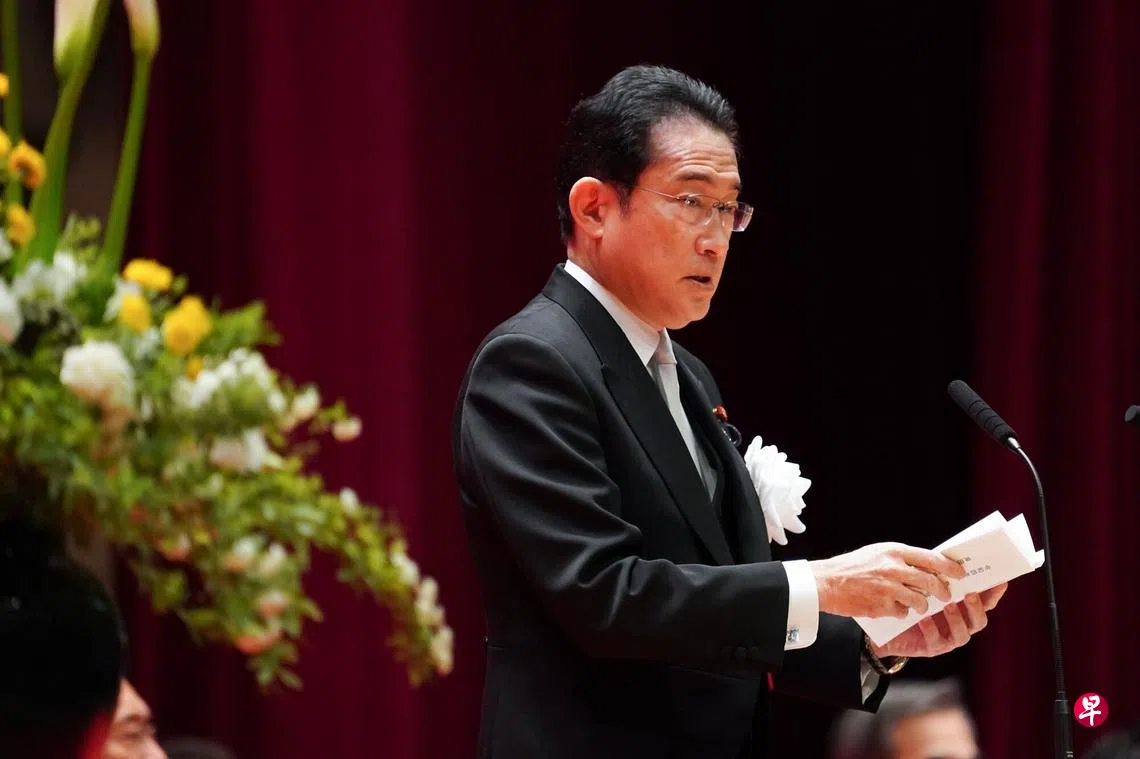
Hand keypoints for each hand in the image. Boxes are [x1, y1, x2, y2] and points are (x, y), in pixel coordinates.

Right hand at [809, 542, 965, 618]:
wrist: (826, 582)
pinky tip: (893, 608)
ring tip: (918, 605)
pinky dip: (901, 613)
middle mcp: (893, 568)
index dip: (949, 567)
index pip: (931, 558)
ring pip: (919, 601)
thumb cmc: (852, 566)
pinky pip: (903, 613)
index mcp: (894, 552)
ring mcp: (888, 588)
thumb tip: (928, 567)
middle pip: (931, 582)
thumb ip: (901, 558)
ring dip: (922, 606)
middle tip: (945, 595)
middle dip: (942, 591)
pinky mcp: (882, 606)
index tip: (959, 573)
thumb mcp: (878, 553)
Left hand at [870, 583, 1007, 658]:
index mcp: (963, 609)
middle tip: (970, 594)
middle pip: (979, 621)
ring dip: (957, 620)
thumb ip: (941, 576)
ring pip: (962, 635)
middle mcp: (960, 625)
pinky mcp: (931, 648)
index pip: (985, 602)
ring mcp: (947, 639)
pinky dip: (931, 629)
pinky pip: (935, 641)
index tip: (1000, 581)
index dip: (994, 594)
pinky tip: (924, 618)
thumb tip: (953, 558)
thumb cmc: (910, 600)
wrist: (889, 626)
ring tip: (948, 606)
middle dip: (977, 608)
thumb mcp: (926, 586)